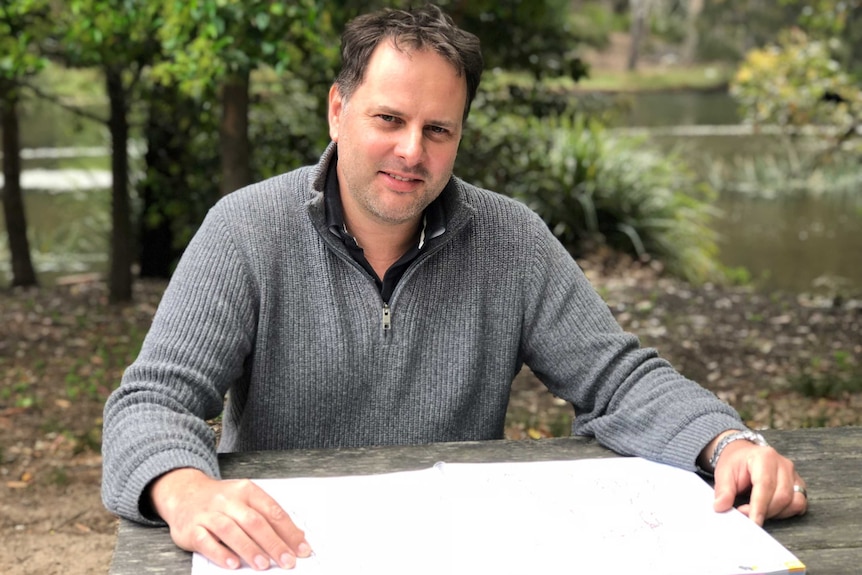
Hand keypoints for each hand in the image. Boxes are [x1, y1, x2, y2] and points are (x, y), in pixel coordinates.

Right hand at [150, 468, 312, 569]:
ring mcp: (208, 514)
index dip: (289, 531)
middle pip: (254, 522)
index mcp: (246, 491)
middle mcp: (227, 500)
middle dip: (273, 543)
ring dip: (249, 549)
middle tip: (287, 560)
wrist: (184, 493)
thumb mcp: (246, 500)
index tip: (301, 548)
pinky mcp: (191, 529)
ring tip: (263, 565)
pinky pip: (205, 541)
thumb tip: (297, 536)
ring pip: (230, 531)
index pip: (272, 511)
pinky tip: (233, 564)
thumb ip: (268, 516)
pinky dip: (220, 553)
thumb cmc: (221, 501)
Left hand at [709, 438, 807, 524]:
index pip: (765, 485)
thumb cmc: (735, 463)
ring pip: (794, 502)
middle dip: (765, 512)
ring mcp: (793, 474)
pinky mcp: (798, 484)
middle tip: (747, 516)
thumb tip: (721, 507)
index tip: (753, 522)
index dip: (760, 507)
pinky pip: (799, 504)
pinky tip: (770, 510)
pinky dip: (786, 512)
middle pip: (782, 496)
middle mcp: (783, 464)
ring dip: (776, 513)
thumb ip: (723, 491)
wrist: (743, 455)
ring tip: (757, 511)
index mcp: (764, 457)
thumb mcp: (723, 473)